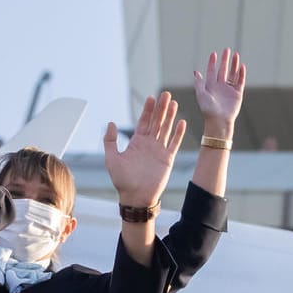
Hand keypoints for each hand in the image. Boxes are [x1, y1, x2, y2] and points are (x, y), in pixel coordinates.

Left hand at [103, 91, 185, 206]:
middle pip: (157, 122)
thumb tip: (111, 123)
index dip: (148, 110)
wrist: (135, 197)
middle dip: (161, 108)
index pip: (144, 122)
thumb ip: (110, 141)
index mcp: (137, 142)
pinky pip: (174, 143)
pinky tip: (182, 122)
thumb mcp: (112, 159)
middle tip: (166, 94)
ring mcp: (159, 151)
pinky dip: (178, 133)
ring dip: (170, 116)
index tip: (151, 97)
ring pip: (166, 129)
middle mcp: (149, 144)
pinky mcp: (167, 159)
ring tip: (174, 103)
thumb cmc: (122, 181)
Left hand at [192, 48, 246, 136]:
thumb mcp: (201, 95)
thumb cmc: (208, 109)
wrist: (218, 120)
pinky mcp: (237, 93)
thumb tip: (195, 72)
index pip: (212, 71)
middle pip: (223, 69)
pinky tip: (241, 66)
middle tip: (227, 49)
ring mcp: (229, 89)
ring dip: (234, 64)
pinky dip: (241, 74)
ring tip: (235, 54)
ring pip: (232, 73)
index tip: (214, 53)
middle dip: (225, 60)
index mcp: (210, 86)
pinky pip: (240, 81)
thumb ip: (199, 83)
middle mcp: (220, 86)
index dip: (212, 62)